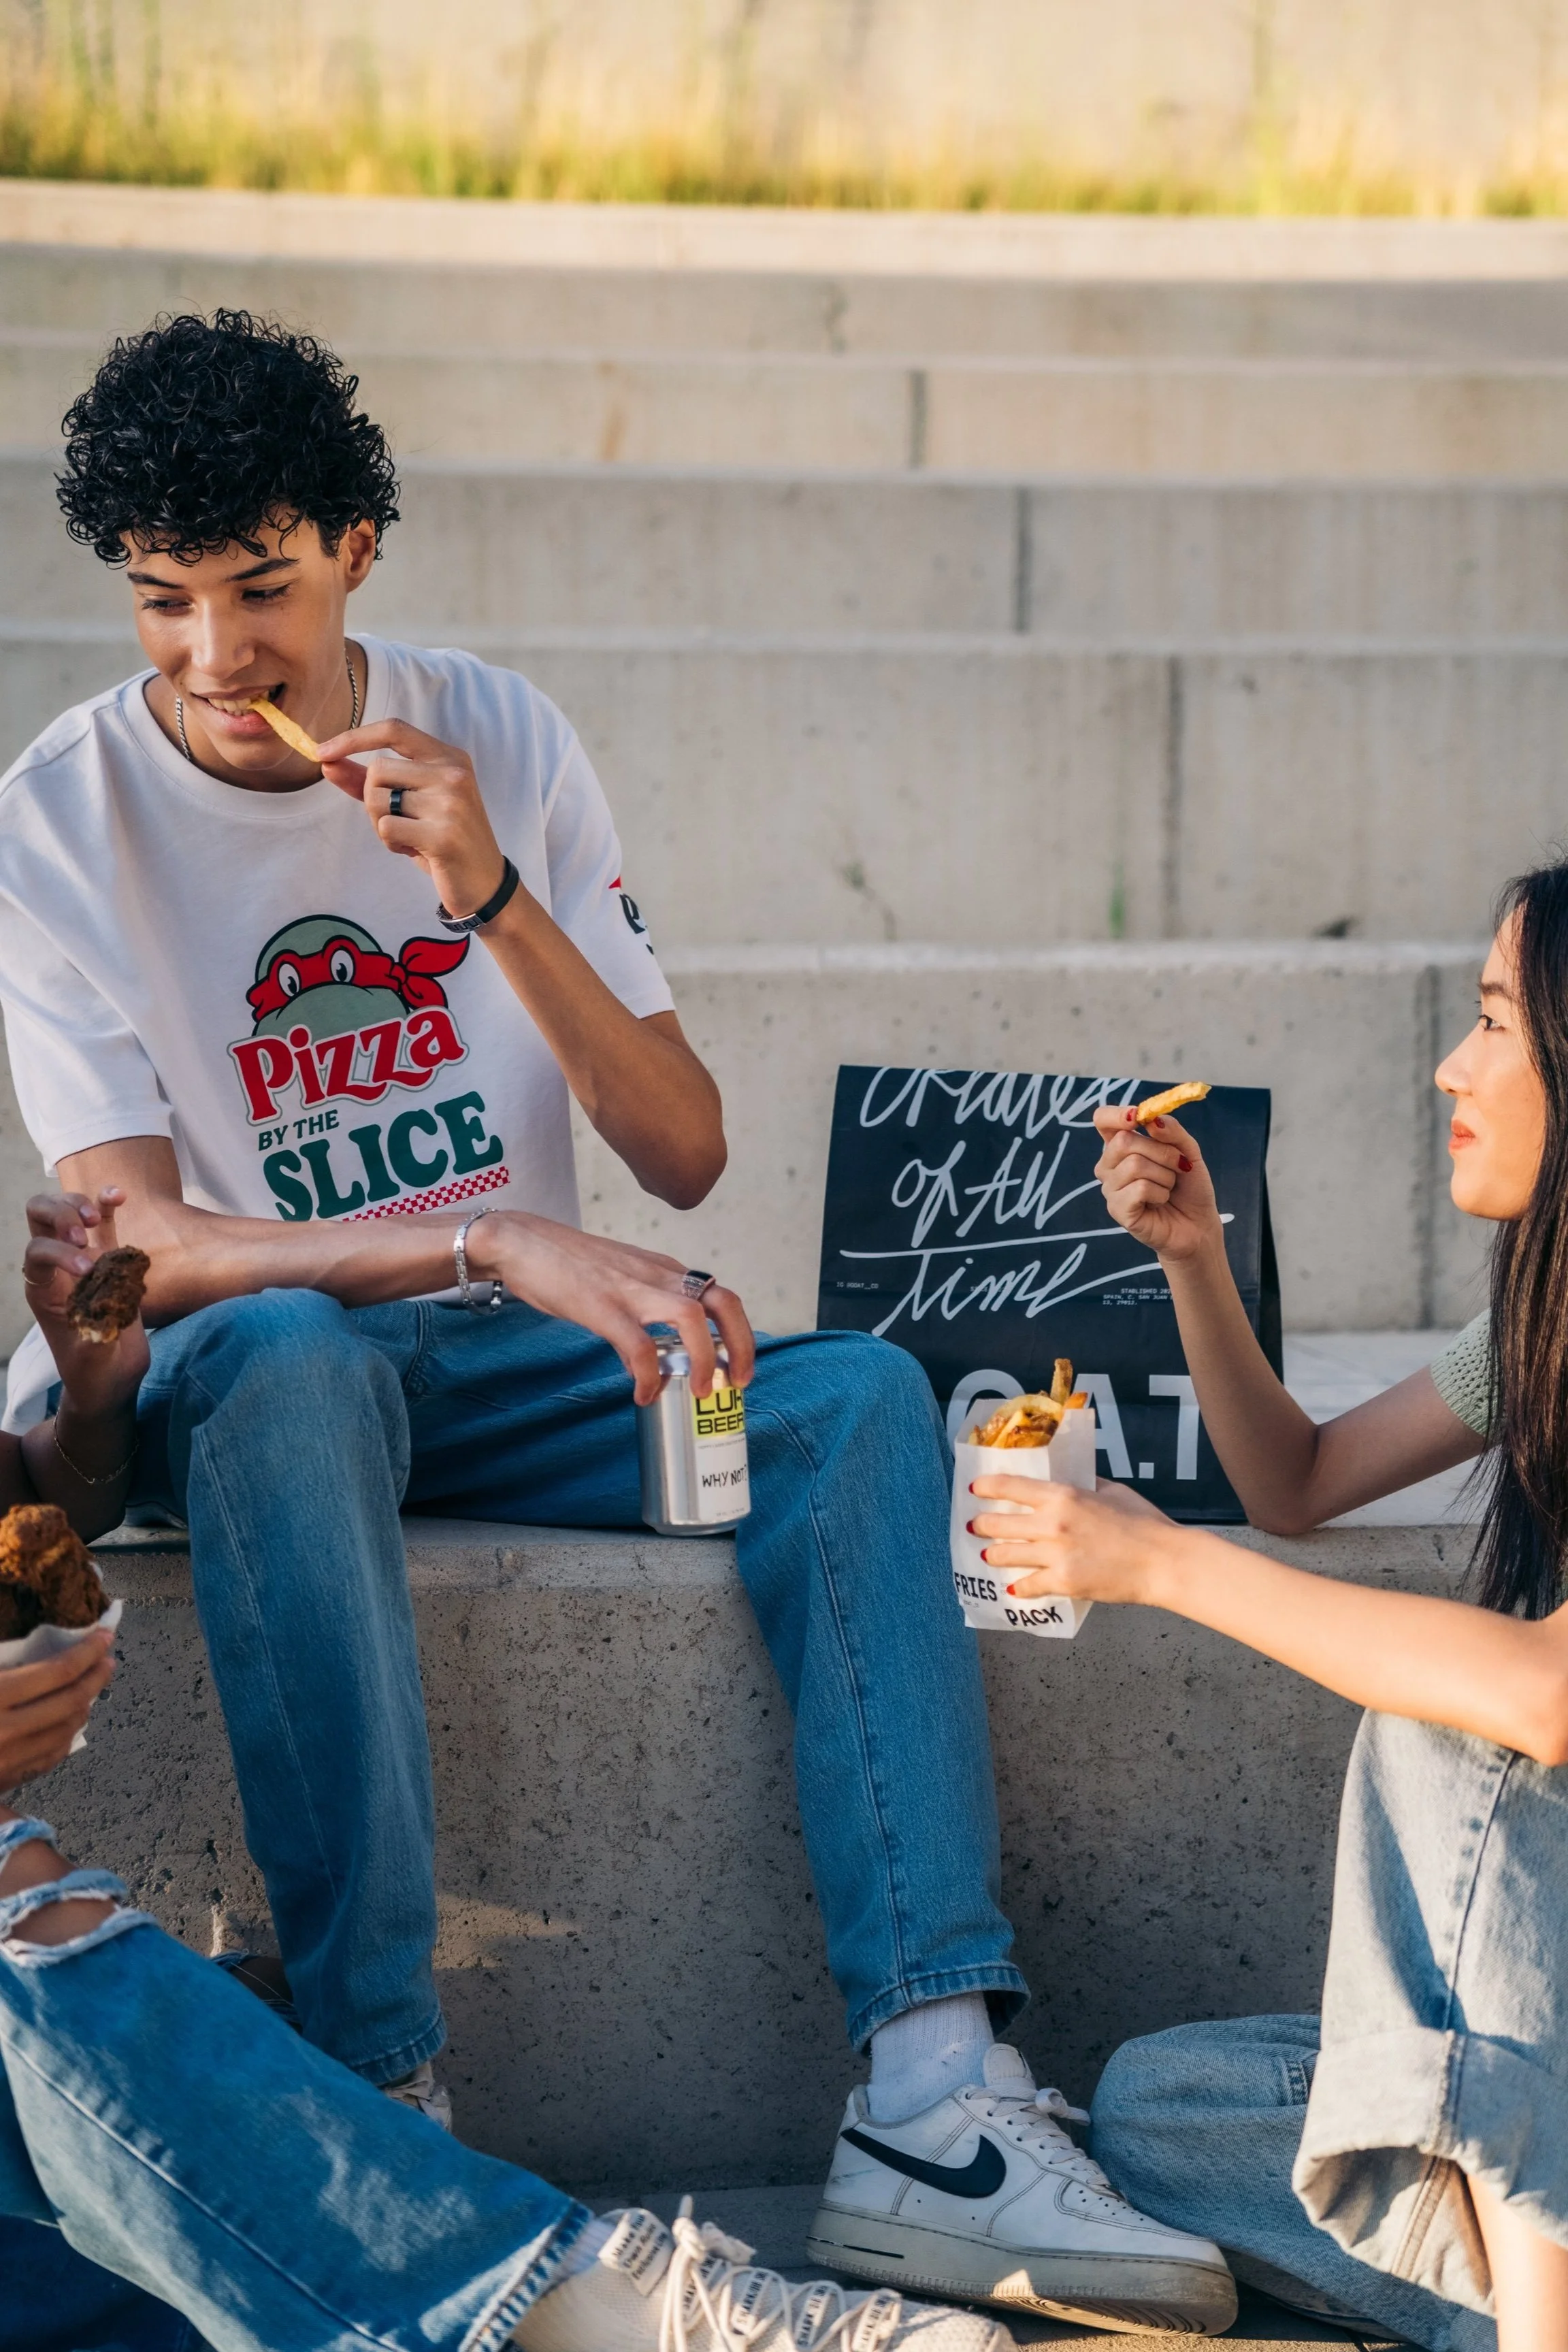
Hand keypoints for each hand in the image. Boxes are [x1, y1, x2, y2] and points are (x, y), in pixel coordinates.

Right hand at [0, 1632, 114, 1788]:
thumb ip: (7, 1664)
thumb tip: (44, 1651)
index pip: (58, 1671)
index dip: (88, 1651)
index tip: (104, 1636)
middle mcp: (7, 1731)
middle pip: (71, 1702)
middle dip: (96, 1678)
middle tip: (107, 1660)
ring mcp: (9, 1761)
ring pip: (66, 1732)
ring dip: (85, 1707)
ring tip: (91, 1688)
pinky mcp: (7, 1780)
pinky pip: (49, 1757)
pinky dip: (65, 1736)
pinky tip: (68, 1723)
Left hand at [22, 1191, 149, 1414]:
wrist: (112, 1378)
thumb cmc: (94, 1373)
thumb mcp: (91, 1361)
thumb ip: (93, 1336)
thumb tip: (100, 1316)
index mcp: (43, 1290)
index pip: (36, 1252)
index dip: (59, 1252)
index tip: (89, 1270)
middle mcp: (57, 1267)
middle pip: (39, 1216)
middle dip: (59, 1213)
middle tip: (85, 1231)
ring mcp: (83, 1257)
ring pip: (66, 1208)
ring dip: (79, 1202)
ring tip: (98, 1217)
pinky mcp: (110, 1257)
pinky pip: (104, 1219)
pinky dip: (108, 1201)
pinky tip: (119, 1195)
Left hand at [317, 718, 509, 920]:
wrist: (484, 883)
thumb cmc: (443, 839)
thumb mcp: (411, 802)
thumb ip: (370, 780)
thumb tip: (327, 761)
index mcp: (449, 757)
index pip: (394, 730)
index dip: (353, 737)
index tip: (322, 752)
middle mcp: (453, 773)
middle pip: (378, 770)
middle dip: (372, 799)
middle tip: (397, 821)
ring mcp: (451, 803)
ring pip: (378, 799)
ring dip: (381, 824)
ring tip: (411, 836)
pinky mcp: (443, 835)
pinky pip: (386, 828)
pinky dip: (391, 843)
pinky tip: (416, 850)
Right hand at [471, 1213, 754, 1404]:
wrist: (519, 1241)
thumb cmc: (565, 1264)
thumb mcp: (615, 1286)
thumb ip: (637, 1321)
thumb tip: (645, 1368)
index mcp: (664, 1270)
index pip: (719, 1296)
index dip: (739, 1333)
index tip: (736, 1366)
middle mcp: (658, 1275)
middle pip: (723, 1301)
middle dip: (741, 1344)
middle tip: (737, 1382)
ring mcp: (631, 1288)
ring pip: (691, 1317)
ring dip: (705, 1358)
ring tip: (700, 1390)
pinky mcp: (602, 1305)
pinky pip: (639, 1345)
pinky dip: (649, 1375)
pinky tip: (643, 1394)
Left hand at [968, 1474, 1180, 1604]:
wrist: (1161, 1561)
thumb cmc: (1143, 1522)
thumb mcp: (1111, 1490)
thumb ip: (1083, 1485)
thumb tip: (1066, 1480)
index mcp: (1062, 1495)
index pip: (1010, 1486)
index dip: (986, 1487)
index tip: (975, 1489)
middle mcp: (1051, 1523)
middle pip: (998, 1523)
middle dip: (982, 1525)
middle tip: (976, 1526)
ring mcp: (1054, 1555)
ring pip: (1004, 1555)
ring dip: (992, 1555)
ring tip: (987, 1555)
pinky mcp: (1063, 1582)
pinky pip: (1028, 1586)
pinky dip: (1019, 1588)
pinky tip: (1014, 1588)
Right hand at [1093, 1104, 1223, 1263]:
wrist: (1198, 1224)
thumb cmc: (1189, 1187)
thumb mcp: (1188, 1151)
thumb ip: (1172, 1131)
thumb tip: (1151, 1120)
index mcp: (1121, 1146)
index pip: (1103, 1119)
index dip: (1117, 1114)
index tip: (1139, 1117)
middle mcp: (1109, 1166)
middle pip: (1123, 1141)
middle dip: (1161, 1151)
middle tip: (1178, 1166)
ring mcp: (1111, 1189)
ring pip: (1135, 1165)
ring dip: (1165, 1175)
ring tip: (1169, 1188)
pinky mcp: (1117, 1210)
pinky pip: (1140, 1188)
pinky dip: (1160, 1193)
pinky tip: (1161, 1201)